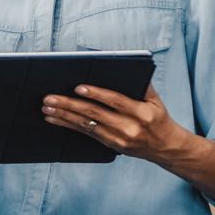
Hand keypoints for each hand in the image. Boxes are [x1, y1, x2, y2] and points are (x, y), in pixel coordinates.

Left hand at [41, 85, 192, 162]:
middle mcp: (129, 127)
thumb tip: (123, 66)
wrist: (167, 148)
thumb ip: (142, 84)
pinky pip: (86, 133)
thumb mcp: (156, 100)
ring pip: (86, 125)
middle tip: (50, 98)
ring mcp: (119, 139)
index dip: (96, 94)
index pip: (115, 101)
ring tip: (47, 107)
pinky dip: (68, 125)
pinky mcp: (111, 145)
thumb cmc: (159, 118)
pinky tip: (54, 119)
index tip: (78, 87)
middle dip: (70, 104)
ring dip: (63, 115)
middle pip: (95, 114)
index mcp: (142, 113)